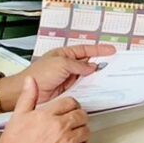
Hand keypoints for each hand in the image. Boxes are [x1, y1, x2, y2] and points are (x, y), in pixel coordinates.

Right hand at [0, 77, 90, 142]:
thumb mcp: (17, 117)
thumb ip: (27, 97)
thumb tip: (31, 81)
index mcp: (47, 115)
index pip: (71, 103)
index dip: (71, 106)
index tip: (70, 111)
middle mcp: (60, 127)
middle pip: (81, 116)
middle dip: (78, 118)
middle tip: (73, 124)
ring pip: (86, 132)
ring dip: (81, 133)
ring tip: (73, 137)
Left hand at [1, 43, 115, 106]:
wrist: (29, 92)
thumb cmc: (39, 74)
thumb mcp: (61, 64)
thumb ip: (78, 65)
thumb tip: (92, 67)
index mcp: (64, 54)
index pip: (85, 50)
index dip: (99, 50)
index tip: (111, 50)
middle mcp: (67, 65)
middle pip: (88, 62)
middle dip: (100, 63)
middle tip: (114, 64)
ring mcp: (68, 78)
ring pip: (87, 76)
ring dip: (96, 76)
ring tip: (109, 76)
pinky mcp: (68, 90)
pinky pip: (83, 87)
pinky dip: (90, 88)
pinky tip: (98, 88)